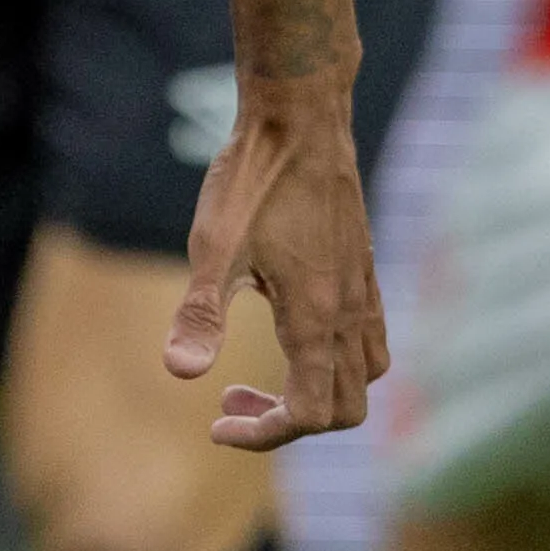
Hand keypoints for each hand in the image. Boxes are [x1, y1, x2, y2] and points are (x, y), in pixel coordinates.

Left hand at [167, 83, 385, 448]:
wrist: (301, 114)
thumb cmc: (254, 177)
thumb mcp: (214, 245)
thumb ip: (200, 312)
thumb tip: (180, 373)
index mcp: (316, 318)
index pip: (310, 416)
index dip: (264, 436)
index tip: (216, 422)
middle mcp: (349, 311)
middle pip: (346, 409)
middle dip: (289, 424)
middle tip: (231, 402)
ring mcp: (362, 290)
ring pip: (364, 376)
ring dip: (316, 393)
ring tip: (260, 376)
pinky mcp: (363, 267)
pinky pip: (369, 338)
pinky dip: (334, 359)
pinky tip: (289, 326)